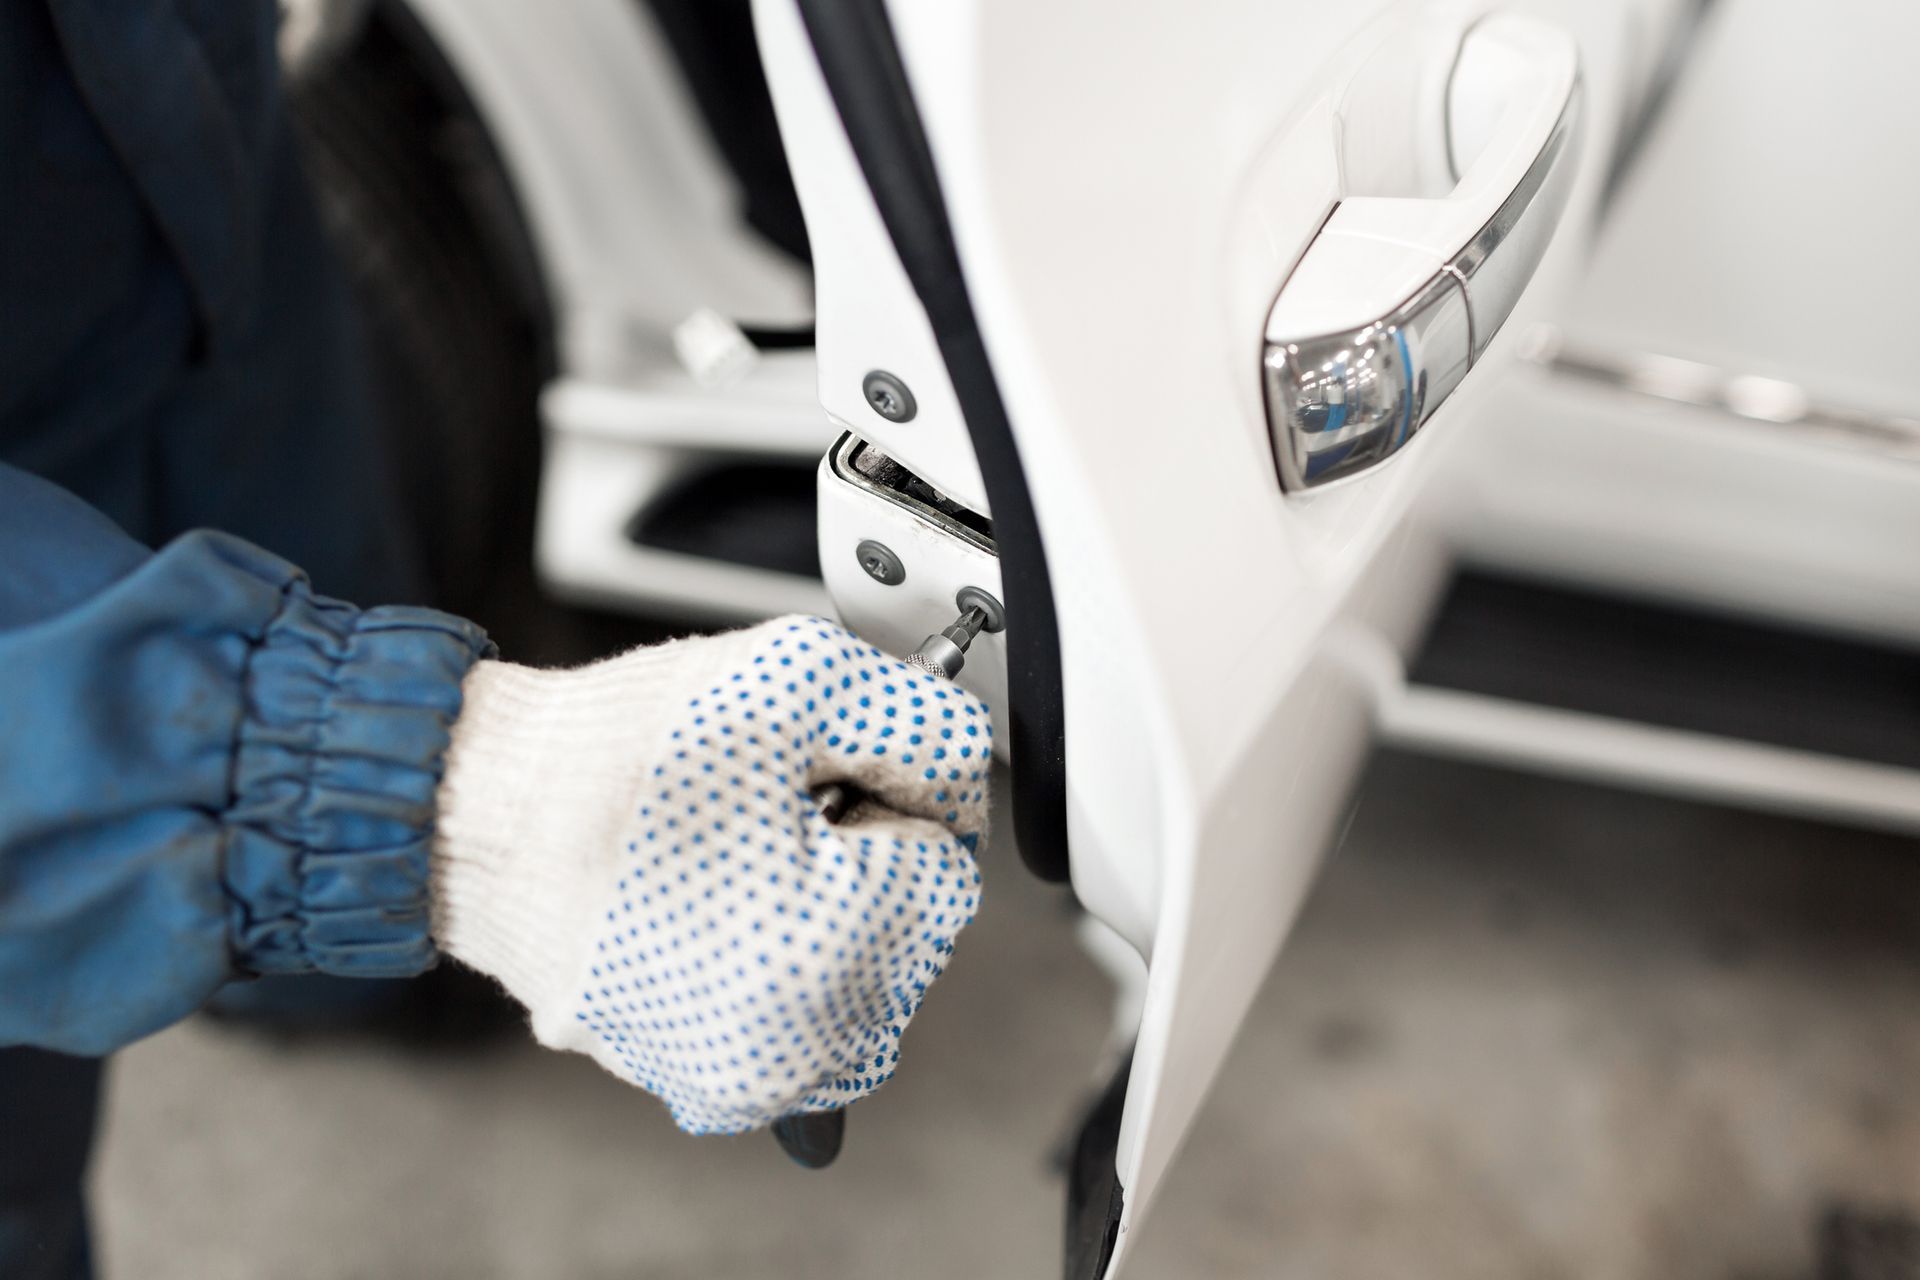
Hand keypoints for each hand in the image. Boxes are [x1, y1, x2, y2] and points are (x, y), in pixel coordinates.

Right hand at [427, 617, 989, 1133]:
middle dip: (856, 853)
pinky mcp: (691, 1076)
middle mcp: (795, 1050)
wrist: (472, 813)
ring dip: (815, 906)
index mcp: (836, 955)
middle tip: (755, 811)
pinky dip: (760, 948)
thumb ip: (922, 720)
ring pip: (852, 967)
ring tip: (718, 857)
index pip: (950, 858)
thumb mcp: (798, 678)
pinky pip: (782, 1001)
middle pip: (907, 925)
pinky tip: (697, 900)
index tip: (806, 775)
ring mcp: (739, 1076)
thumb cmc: (612, 755)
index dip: (883, 790)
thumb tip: (963, 772)